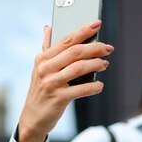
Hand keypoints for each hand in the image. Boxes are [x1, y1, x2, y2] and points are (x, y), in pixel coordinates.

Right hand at [18, 20, 114, 141]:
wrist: (32, 117)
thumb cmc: (40, 90)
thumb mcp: (39, 68)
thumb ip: (46, 48)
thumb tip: (48, 28)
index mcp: (43, 58)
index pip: (66, 40)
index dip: (83, 31)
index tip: (97, 24)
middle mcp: (45, 69)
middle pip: (74, 52)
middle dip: (95, 48)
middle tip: (108, 48)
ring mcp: (51, 83)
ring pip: (79, 68)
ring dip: (96, 64)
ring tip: (105, 64)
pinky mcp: (59, 98)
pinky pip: (81, 89)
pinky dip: (93, 87)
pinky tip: (100, 85)